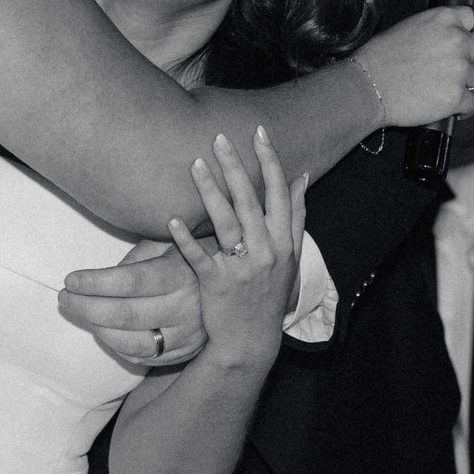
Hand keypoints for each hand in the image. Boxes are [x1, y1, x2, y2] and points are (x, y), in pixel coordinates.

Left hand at [61, 240, 206, 367]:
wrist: (233, 287)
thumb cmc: (189, 256)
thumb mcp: (166, 243)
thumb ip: (136, 259)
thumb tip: (103, 280)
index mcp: (180, 274)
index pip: (130, 282)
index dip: (95, 283)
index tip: (70, 279)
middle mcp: (186, 308)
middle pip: (125, 315)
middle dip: (86, 306)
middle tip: (64, 297)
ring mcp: (186, 336)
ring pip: (131, 342)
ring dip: (97, 328)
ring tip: (79, 312)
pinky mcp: (183, 353)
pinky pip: (142, 357)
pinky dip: (116, 345)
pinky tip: (102, 330)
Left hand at [166, 129, 306, 374]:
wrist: (251, 341)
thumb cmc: (270, 293)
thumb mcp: (291, 257)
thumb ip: (295, 216)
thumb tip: (300, 176)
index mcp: (284, 242)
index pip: (279, 193)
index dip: (270, 161)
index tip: (259, 132)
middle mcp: (266, 252)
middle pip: (250, 201)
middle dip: (235, 167)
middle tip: (218, 137)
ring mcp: (241, 268)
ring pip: (225, 222)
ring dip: (210, 191)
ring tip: (195, 163)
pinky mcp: (216, 284)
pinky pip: (199, 257)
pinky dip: (186, 238)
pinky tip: (172, 219)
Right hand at [355, 5, 473, 129]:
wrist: (368, 85)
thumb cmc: (382, 56)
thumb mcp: (411, 27)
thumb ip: (441, 31)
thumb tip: (459, 41)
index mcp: (445, 18)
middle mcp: (457, 40)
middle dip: (472, 65)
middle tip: (450, 74)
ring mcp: (459, 69)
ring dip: (466, 88)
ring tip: (442, 91)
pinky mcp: (456, 96)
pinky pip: (472, 104)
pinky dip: (461, 108)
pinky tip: (444, 107)